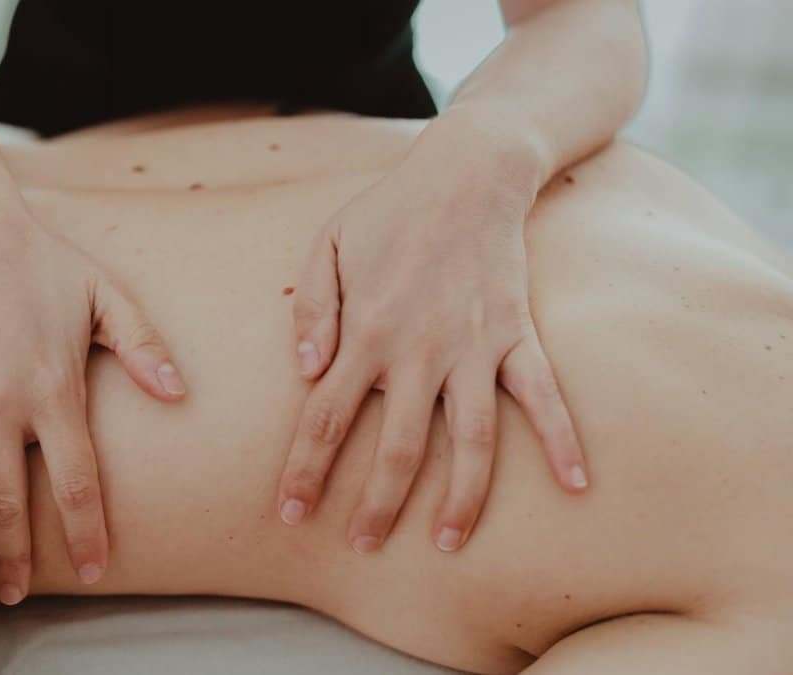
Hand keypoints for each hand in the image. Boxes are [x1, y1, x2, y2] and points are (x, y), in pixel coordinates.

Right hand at [0, 194, 184, 602]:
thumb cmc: (44, 263)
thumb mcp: (108, 296)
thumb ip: (145, 348)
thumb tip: (181, 395)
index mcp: (53, 390)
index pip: (76, 483)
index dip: (84, 534)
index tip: (90, 570)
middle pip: (6, 503)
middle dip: (12, 558)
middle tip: (15, 594)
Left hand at [277, 118, 586, 553]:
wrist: (468, 172)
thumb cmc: (388, 210)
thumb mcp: (326, 245)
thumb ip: (311, 310)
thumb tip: (307, 373)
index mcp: (364, 330)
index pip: (326, 418)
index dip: (306, 470)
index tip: (291, 513)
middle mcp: (419, 349)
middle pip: (398, 446)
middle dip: (377, 503)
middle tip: (361, 546)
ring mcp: (473, 347)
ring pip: (470, 439)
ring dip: (460, 495)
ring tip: (447, 542)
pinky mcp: (516, 336)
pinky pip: (543, 395)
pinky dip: (561, 439)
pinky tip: (575, 485)